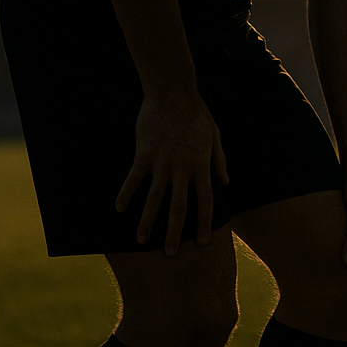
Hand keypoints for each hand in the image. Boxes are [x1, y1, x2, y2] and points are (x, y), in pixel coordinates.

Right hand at [115, 93, 228, 255]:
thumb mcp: (215, 136)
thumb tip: (227, 183)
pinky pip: (134, 179)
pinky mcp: (144, 153)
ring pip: (154, 199)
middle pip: (179, 208)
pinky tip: (119, 209)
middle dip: (174, 233)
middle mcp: (182, 168)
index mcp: (201, 165)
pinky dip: (126, 194)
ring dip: (148, 222)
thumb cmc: (196, 113)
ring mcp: (162, 162)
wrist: (173, 92)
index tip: (201, 243)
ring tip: (142, 241)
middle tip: (170, 255)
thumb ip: (220, 161)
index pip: (205, 202)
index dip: (203, 224)